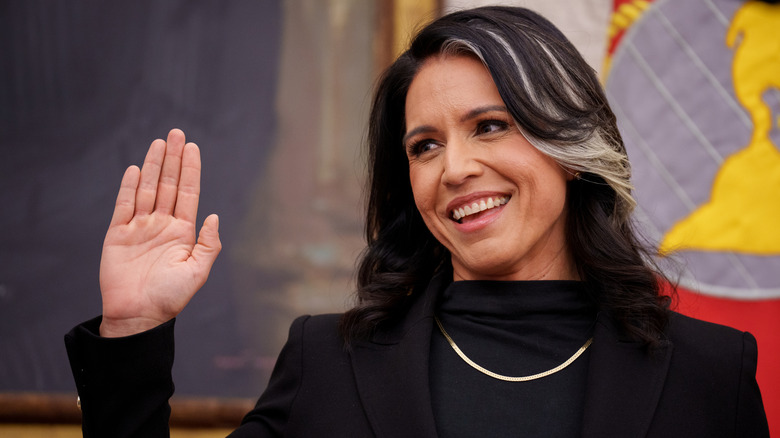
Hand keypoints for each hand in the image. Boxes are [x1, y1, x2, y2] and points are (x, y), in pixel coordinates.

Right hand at [98, 129, 220, 336]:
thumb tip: (214, 216)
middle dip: (173, 159)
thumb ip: (208, 244)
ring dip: (153, 166)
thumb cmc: (169, 298)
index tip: (192, 148)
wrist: (137, 316)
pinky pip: (124, 205)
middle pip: (169, 185)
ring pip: (148, 189)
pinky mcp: (118, 234)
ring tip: (159, 142)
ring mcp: (140, 227)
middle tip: (176, 133)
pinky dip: (129, 187)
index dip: (191, 170)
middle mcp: (162, 225)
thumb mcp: (197, 272)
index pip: (189, 193)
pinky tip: (136, 169)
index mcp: (183, 232)